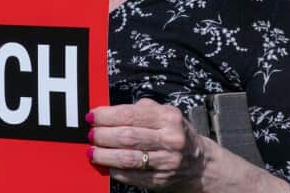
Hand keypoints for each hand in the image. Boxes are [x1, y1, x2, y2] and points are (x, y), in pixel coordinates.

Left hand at [88, 98, 206, 190]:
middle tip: (90, 134)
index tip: (92, 116)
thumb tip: (110, 110)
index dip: (107, 116)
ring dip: (104, 155)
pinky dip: (115, 170)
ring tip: (92, 151)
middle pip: (127, 136)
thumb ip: (142, 109)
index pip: (131, 115)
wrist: (199, 165)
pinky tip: (106, 165)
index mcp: (169, 117)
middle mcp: (170, 139)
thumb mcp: (166, 114)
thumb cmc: (176, 134)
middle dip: (102, 135)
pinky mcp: (160, 180)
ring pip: (127, 158)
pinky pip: (132, 176)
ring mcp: (166, 161)